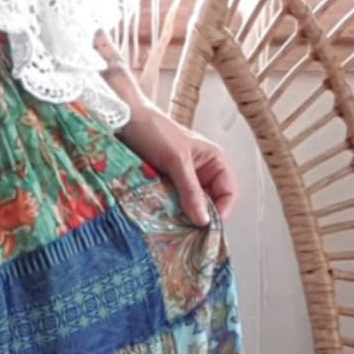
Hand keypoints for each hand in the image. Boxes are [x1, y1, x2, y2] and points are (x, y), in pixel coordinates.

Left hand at [116, 98, 237, 227]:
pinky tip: (162, 220)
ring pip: (190, 206)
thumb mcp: (176, 161)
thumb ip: (191, 190)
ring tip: (173, 228)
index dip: (221, 211)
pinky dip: (169, 212)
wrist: (125, 120)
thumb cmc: (155, 131)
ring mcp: (183, 179)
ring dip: (183, 216)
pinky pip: (173, 204)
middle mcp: (202, 172)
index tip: (205, 228)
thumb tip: (204, 220)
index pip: (228, 193)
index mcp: (214, 161)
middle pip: (210, 203)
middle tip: (187, 233)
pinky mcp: (166, 184)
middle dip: (200, 217)